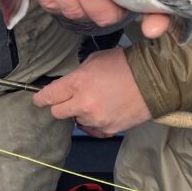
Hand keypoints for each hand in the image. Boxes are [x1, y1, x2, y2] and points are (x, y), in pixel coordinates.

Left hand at [32, 48, 151, 136]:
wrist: (153, 81)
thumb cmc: (125, 64)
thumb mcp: (95, 60)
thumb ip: (78, 74)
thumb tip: (71, 84)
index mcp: (78, 83)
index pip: (49, 96)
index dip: (41, 98)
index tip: (38, 99)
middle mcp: (83, 104)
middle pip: (57, 112)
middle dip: (60, 105)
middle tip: (69, 98)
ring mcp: (95, 120)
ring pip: (76, 121)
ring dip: (81, 113)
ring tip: (97, 101)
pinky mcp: (107, 130)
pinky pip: (93, 129)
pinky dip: (95, 122)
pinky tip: (105, 111)